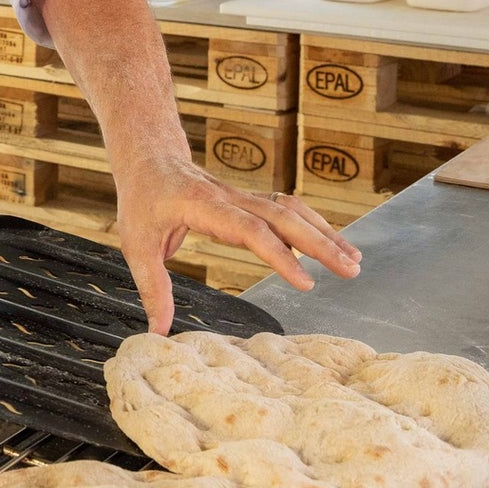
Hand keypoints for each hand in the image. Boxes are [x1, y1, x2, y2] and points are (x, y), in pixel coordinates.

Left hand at [112, 156, 361, 334]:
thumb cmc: (141, 199)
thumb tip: (158, 332)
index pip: (250, 230)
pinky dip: (311, 225)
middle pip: (283, 216)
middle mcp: (230, 197)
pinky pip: (286, 210)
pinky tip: (331, 244)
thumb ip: (152, 287)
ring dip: (324, 232)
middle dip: (320, 243)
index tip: (306, 283)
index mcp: (203, 205)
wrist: (150, 155)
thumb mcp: (135, 243)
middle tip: (351, 271)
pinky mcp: (248, 200)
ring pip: (291, 210)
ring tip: (354, 261)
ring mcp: (242, 196)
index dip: (280, 255)